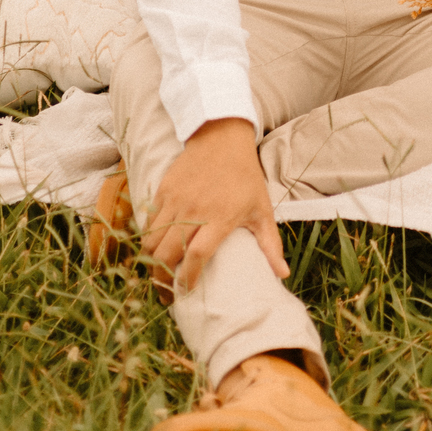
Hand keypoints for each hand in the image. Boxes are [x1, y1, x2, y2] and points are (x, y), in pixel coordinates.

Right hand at [142, 117, 287, 297]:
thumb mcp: (262, 209)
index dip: (187, 279)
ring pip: (152, 240)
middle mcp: (194, 210)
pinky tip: (156, 248)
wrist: (222, 137)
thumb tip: (283, 275)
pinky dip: (148, 238)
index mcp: (220, 217)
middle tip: (166, 292)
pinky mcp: (163, 190)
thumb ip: (270, 244)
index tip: (185, 293)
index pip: (196, 255)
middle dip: (161, 278)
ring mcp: (176, 199)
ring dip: (151, 260)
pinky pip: (148, 222)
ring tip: (158, 272)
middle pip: (166, 253)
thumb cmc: (245, 176)